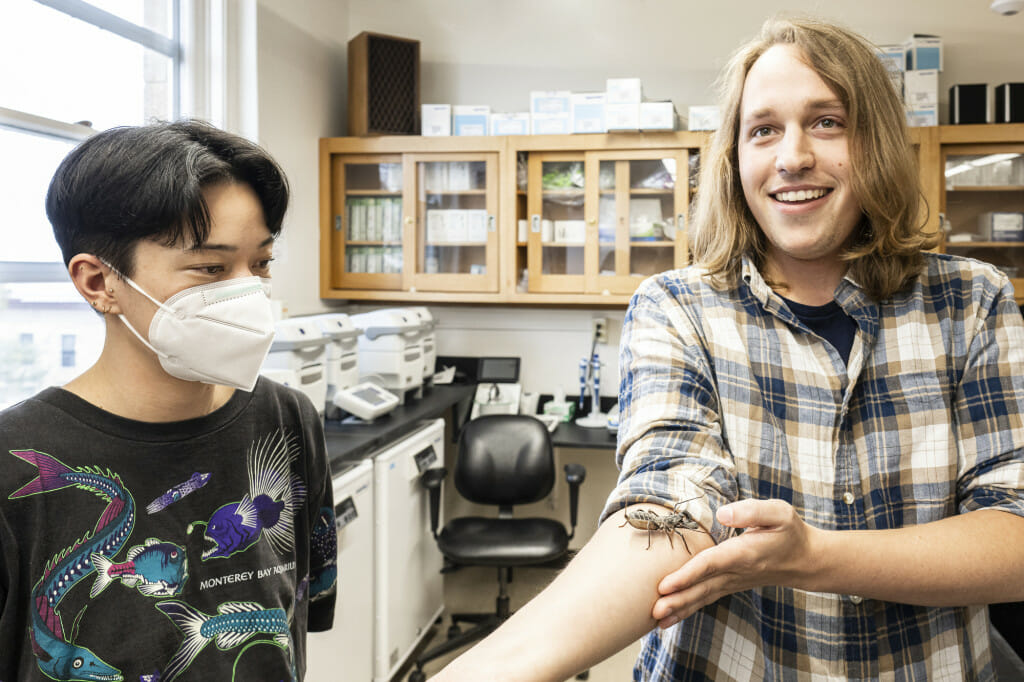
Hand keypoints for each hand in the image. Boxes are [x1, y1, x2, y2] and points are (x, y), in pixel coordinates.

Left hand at [651, 498, 816, 627]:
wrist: (806, 560)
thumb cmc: (790, 532)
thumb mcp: (778, 513)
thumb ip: (751, 511)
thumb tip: (722, 513)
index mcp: (744, 553)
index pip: (711, 565)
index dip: (687, 575)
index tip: (665, 585)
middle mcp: (736, 572)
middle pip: (702, 587)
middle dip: (677, 600)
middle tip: (653, 611)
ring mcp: (733, 582)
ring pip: (702, 597)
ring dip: (679, 608)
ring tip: (655, 621)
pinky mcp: (730, 585)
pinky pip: (707, 598)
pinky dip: (688, 609)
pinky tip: (670, 618)